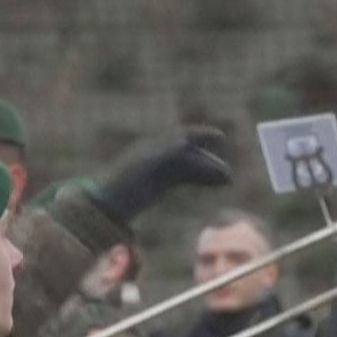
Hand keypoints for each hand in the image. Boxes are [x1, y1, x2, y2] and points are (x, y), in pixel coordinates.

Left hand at [89, 128, 232, 224]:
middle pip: (191, 154)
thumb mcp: (145, 165)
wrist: (108, 201)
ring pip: (191, 167)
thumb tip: (186, 141)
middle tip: (228, 175)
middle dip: (210, 162)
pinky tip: (213, 184)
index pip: (184, 135)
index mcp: (156, 146)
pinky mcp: (162, 184)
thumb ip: (166, 152)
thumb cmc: (123, 181)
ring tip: (227, 181)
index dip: (203, 135)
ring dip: (209, 172)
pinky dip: (201, 180)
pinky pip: (186, 178)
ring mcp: (162, 169)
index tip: (222, 138)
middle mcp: (161, 154)